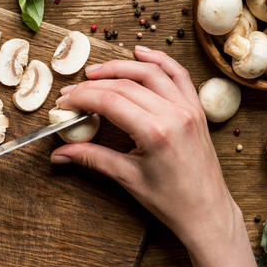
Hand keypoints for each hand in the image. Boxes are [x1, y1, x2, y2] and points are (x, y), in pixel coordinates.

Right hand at [51, 46, 260, 266]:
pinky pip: (178, 74)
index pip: (110, 101)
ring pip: (150, 72)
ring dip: (120, 66)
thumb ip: (91, 158)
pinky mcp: (196, 109)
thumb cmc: (171, 202)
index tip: (65, 103)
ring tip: (96, 71)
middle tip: (73, 92)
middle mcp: (174, 113)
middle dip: (94, 85)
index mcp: (156, 132)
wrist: (207, 213)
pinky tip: (140, 53)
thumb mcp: (127, 178)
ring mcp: (188, 108)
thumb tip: (59, 153)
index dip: (82, 98)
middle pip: (125, 84)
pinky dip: (159, 60)